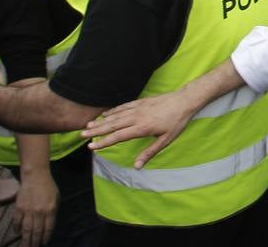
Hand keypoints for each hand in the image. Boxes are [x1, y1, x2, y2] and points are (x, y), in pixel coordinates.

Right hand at [14, 168, 57, 246]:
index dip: (46, 237)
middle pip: (36, 231)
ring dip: (26, 239)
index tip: (44, 243)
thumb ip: (53, 212)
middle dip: (35, 241)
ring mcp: (28, 210)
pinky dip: (17, 228)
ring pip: (26, 229)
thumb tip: (48, 226)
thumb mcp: (56, 198)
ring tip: (26, 246)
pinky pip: (17, 221)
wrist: (35, 177)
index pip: (48, 228)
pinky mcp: (18, 208)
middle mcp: (39, 212)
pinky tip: (18, 233)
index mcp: (50, 209)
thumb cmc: (48, 187)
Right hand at [81, 91, 197, 168]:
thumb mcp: (166, 140)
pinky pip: (124, 106)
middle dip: (97, 130)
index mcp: (142, 128)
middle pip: (113, 125)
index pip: (118, 136)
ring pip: (116, 115)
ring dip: (102, 121)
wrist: (185, 100)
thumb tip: (137, 167)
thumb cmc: (177, 122)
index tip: (91, 147)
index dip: (104, 142)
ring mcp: (138, 108)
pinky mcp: (141, 101)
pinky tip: (106, 114)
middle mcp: (137, 117)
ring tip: (89, 125)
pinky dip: (113, 110)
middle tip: (82, 134)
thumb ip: (150, 153)